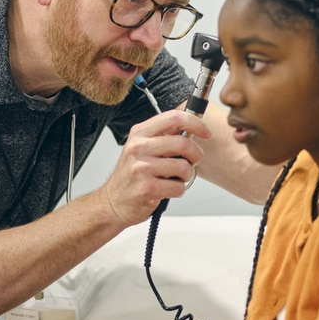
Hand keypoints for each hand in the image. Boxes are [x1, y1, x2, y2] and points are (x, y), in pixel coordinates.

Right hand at [98, 109, 210, 224]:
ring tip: (175, 178)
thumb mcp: (142, 148)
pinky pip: (178, 187)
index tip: (206, 133)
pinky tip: (166, 190)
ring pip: (184, 167)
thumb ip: (164, 136)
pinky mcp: (147, 188)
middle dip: (195, 155)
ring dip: (186, 175)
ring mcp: (141, 168)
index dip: (196, 123)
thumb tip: (191, 128)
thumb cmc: (132, 175)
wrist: (112, 202)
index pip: (174, 118)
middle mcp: (138, 147)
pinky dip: (178, 190)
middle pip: (184, 143)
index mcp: (140, 133)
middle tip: (191, 162)